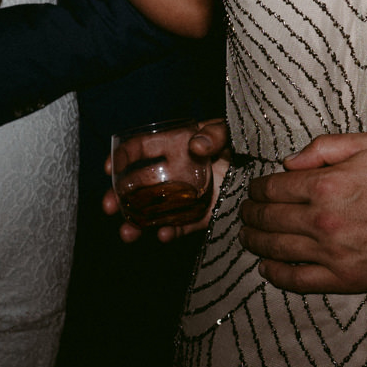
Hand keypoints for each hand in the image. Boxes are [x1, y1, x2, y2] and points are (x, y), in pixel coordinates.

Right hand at [102, 118, 230, 242]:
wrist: (258, 171)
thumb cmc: (238, 143)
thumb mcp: (227, 131)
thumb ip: (214, 134)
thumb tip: (196, 145)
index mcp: (173, 147)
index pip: (139, 149)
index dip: (121, 158)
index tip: (109, 169)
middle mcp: (172, 173)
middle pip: (136, 185)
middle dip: (118, 196)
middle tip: (108, 207)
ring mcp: (181, 197)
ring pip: (151, 212)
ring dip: (135, 222)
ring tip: (127, 234)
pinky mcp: (197, 216)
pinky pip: (179, 227)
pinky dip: (169, 232)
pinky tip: (163, 235)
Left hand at [238, 133, 366, 293]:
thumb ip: (323, 147)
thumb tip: (288, 162)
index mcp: (326, 185)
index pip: (273, 188)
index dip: (257, 189)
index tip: (255, 190)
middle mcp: (323, 220)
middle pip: (268, 220)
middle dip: (250, 215)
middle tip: (245, 214)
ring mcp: (331, 253)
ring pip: (276, 250)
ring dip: (255, 243)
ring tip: (248, 237)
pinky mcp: (344, 279)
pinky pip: (297, 281)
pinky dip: (275, 274)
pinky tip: (267, 267)